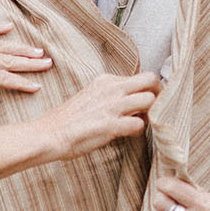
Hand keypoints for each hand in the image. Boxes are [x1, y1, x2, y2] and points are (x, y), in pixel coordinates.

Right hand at [36, 71, 158, 157]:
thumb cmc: (70, 119)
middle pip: (151, 80)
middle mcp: (112, 88)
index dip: (149, 89)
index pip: (141, 76)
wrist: (50, 133)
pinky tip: (130, 134)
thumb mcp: (92, 96)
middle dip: (159, 94)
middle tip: (156, 108)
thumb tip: (132, 102)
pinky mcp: (111, 124)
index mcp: (106, 80)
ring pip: (150, 100)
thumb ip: (112, 95)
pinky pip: (139, 124)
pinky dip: (139, 130)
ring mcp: (112, 106)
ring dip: (151, 113)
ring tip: (142, 122)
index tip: (148, 100)